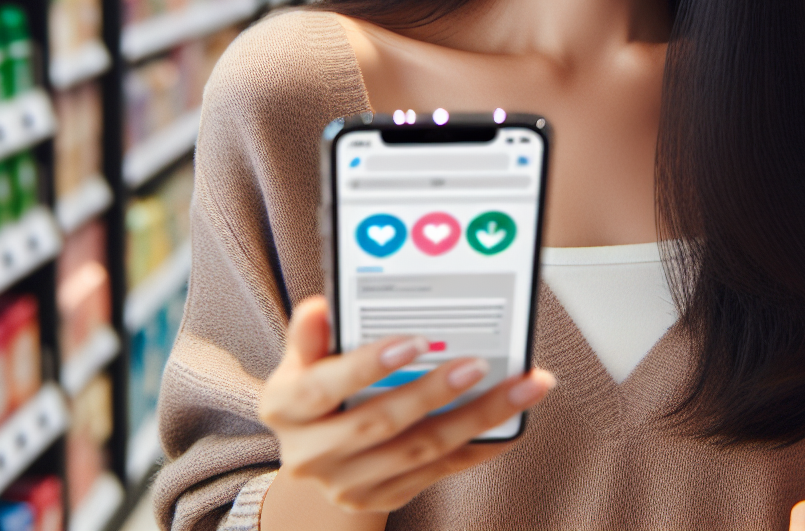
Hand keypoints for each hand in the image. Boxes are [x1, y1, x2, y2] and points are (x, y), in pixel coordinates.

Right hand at [260, 296, 555, 513]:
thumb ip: (313, 334)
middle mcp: (311, 454)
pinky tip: (512, 419)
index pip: (321, 388)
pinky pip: (441, 471)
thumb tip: (321, 307)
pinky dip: (481, 444)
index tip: (414, 341)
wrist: (319, 450)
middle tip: (478, 364)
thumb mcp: (304, 356)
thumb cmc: (318, 387)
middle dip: (432, 392)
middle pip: (378, 423)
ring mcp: (348, 482)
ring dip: (476, 418)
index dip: (366, 365)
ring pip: (420, 451)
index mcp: (284, 408)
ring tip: (520, 386)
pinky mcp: (384, 497)